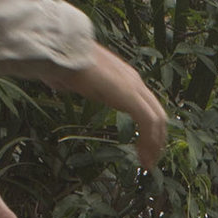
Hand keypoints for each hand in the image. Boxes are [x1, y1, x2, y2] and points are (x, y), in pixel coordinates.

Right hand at [58, 44, 167, 167]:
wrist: (62, 53)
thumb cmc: (61, 63)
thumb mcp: (72, 77)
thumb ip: (74, 83)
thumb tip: (60, 83)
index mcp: (125, 77)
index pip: (147, 104)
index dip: (149, 127)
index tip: (143, 146)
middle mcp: (134, 81)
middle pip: (158, 113)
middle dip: (157, 139)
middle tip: (151, 159)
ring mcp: (134, 87)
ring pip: (157, 120)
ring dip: (155, 144)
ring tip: (148, 164)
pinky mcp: (130, 97)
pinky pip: (147, 123)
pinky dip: (149, 142)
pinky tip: (143, 157)